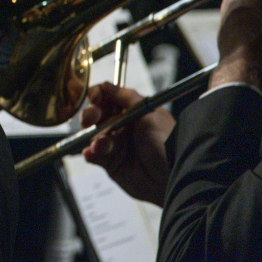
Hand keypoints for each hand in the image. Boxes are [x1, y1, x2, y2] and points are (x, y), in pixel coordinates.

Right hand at [80, 82, 173, 205]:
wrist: (171, 176)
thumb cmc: (166, 144)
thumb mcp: (149, 114)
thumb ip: (127, 98)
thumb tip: (108, 86)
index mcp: (131, 111)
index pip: (107, 96)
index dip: (97, 96)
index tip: (94, 99)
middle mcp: (121, 125)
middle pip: (96, 114)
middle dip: (90, 115)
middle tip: (90, 120)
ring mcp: (115, 143)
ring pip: (93, 134)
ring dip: (94, 138)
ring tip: (101, 146)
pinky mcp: (110, 162)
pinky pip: (93, 155)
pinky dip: (90, 153)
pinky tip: (92, 154)